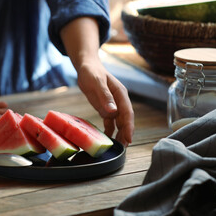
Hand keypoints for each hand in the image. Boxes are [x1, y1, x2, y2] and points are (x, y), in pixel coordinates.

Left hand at [59, 17, 133, 145]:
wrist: (86, 67)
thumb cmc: (91, 72)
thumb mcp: (96, 83)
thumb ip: (105, 97)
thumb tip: (113, 112)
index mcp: (120, 94)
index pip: (127, 112)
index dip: (129, 126)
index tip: (129, 138)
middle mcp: (119, 101)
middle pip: (125, 120)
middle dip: (126, 133)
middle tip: (124, 148)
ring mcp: (113, 105)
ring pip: (118, 122)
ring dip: (119, 134)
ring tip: (119, 147)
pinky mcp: (105, 108)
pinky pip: (109, 121)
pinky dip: (110, 130)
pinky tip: (108, 139)